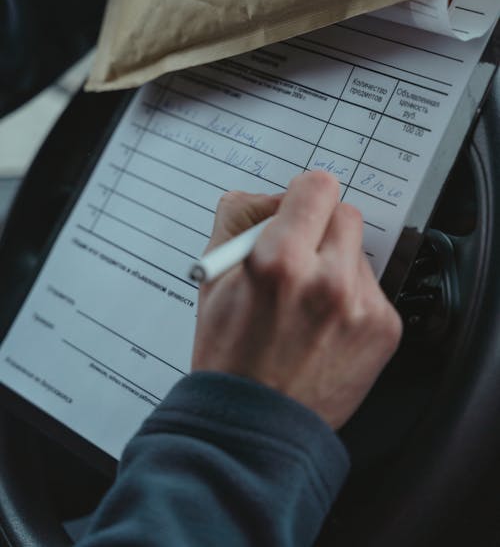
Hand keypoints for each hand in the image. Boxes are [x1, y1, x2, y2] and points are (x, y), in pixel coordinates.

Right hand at [192, 171, 402, 429]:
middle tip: (299, 254)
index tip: (297, 208)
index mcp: (278, 261)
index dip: (302, 194)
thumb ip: (239, 219)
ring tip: (307, 302)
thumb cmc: (229, 353)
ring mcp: (361, 306)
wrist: (257, 423)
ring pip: (357, 251)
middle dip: (320, 226)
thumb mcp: (212, 278)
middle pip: (345, 212)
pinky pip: (371, 287)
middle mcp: (326, 280)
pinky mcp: (383, 328)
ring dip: (335, 262)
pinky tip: (324, 324)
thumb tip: (273, 197)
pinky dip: (350, 296)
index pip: (318, 186)